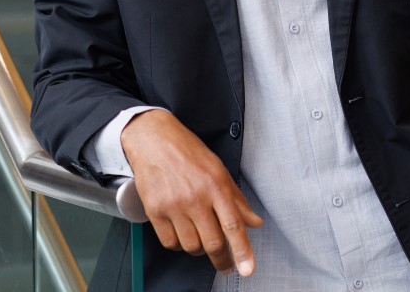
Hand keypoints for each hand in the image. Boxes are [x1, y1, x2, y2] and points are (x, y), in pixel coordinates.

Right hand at [121, 109, 261, 275]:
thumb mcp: (219, 170)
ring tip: (201, 237)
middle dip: (222, 260)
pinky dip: (179, 244)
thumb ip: (237, 199)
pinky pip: (170, 242)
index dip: (242, 251)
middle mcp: (195, 197)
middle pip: (212, 242)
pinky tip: (182, 233)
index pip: (233, 225)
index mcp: (216, 185)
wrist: (154, 140)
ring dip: (199, 249)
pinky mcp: (155, 211)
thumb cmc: (188, 152)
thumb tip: (254, 222)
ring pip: (191, 246)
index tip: (247, 269)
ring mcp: (174, 205)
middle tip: (226, 264)